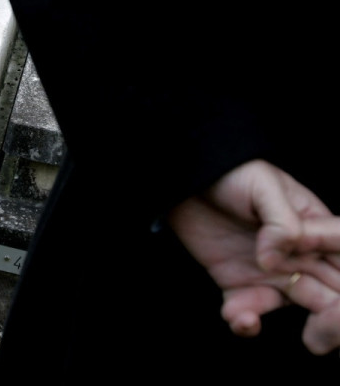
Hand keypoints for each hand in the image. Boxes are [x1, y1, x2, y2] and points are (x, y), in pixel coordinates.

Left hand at [167, 159, 339, 354]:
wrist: (188, 179)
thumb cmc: (234, 174)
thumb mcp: (264, 186)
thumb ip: (281, 221)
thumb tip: (275, 260)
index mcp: (317, 231)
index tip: (331, 305)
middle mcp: (302, 257)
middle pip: (334, 297)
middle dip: (332, 324)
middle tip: (315, 339)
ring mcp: (273, 273)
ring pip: (300, 311)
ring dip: (293, 328)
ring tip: (257, 320)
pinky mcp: (238, 283)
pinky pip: (250, 312)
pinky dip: (245, 321)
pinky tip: (239, 317)